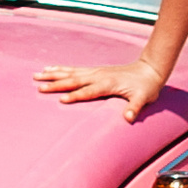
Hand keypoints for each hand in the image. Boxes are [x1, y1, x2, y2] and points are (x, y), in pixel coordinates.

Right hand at [35, 58, 166, 123]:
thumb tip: (128, 118)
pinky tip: (51, 68)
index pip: (87, 91)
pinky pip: (74, 69)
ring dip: (53, 74)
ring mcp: (95, 71)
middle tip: (39, 86)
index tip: (60, 99)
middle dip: (55, 83)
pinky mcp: (95, 70)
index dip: (75, 96)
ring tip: (37, 75)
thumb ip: (135, 107)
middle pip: (73, 80)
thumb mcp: (144, 98)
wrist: (150, 69)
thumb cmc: (147, 86)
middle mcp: (98, 75)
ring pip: (70, 72)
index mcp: (107, 83)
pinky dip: (61, 69)